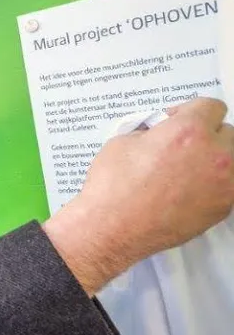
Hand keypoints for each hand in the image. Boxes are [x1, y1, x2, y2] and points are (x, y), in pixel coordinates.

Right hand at [44, 98, 233, 294]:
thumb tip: (160, 132)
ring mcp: (223, 183)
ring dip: (215, 159)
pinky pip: (227, 187)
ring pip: (232, 160)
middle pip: (227, 132)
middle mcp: (214, 154)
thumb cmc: (113, 187)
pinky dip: (213, 185)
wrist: (112, 228)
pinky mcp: (222, 207)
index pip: (211, 106)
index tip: (178, 120)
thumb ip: (153, 131)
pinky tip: (187, 191)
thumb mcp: (124, 141)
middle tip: (182, 146)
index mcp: (189, 131)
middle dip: (206, 135)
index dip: (191, 111)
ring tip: (189, 170)